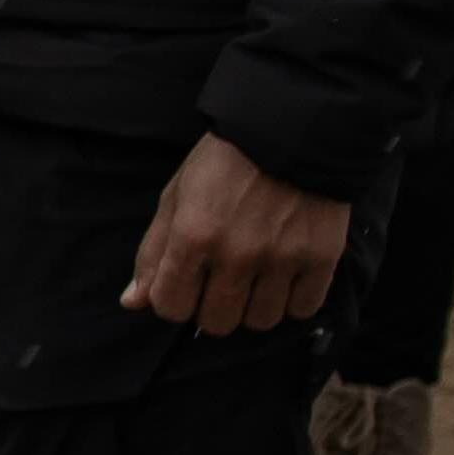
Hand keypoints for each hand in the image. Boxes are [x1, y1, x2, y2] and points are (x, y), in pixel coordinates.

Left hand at [119, 131, 348, 336]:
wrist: (290, 132)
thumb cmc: (224, 163)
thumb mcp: (176, 197)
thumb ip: (153, 253)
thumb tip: (132, 302)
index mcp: (193, 236)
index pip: (170, 306)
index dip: (172, 302)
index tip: (183, 287)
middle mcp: (237, 253)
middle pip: (216, 323)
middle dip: (211, 308)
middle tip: (219, 282)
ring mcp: (282, 258)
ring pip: (260, 321)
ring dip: (253, 307)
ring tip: (254, 278)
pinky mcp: (321, 258)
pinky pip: (302, 309)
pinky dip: (292, 301)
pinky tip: (284, 277)